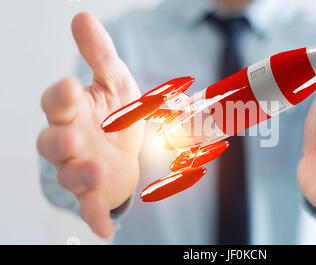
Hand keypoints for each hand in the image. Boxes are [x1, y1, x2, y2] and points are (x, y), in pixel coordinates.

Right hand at [37, 12, 143, 238]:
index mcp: (73, 111)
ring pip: (71, 174)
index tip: (71, 87)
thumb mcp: (114, 81)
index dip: (61, 97)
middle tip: (73, 137)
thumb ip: (99, 54)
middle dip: (61, 140)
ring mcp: (81, 168)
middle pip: (53, 142)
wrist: (130, 148)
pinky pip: (91, 207)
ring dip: (81, 175)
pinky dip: (95, 219)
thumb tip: (81, 15)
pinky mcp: (96, 193)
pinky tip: (106, 232)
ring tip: (97, 171)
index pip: (57, 103)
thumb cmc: (116, 113)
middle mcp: (70, 141)